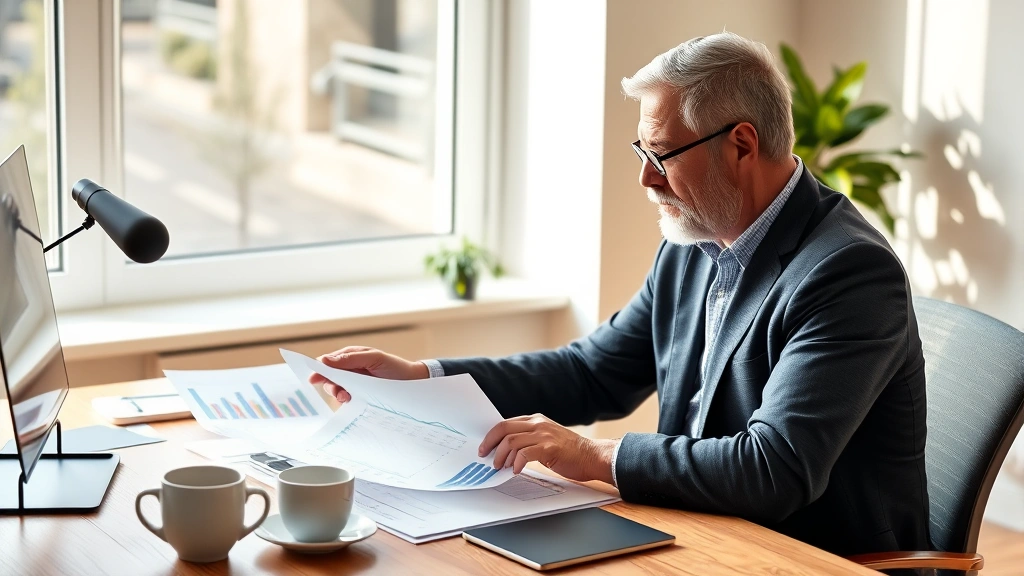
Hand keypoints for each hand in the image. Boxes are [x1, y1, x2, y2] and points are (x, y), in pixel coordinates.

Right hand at [310, 346, 428, 402]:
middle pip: (329, 378)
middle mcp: (350, 370)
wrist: (414, 383)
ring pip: (336, 390)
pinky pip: (346, 400)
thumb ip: (350, 359)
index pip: (328, 362)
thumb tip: (323, 360)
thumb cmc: (395, 367)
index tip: (313, 379)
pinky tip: (353, 403)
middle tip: (340, 394)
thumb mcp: (374, 358)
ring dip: (338, 394)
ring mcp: (354, 384)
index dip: (318, 370)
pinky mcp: (360, 397)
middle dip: (331, 386)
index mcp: (351, 357)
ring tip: (348, 398)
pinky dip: (346, 402)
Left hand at [478, 414, 617, 484]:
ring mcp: (544, 434)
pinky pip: (525, 453)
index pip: (505, 423)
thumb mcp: (546, 439)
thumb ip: (528, 440)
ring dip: (502, 456)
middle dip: (490, 444)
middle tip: (486, 457)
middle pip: (504, 429)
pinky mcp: (549, 448)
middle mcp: (538, 423)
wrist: (593, 456)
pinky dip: (517, 463)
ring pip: (511, 441)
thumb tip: (506, 451)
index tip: (484, 447)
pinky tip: (516, 470)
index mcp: (535, 420)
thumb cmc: (570, 452)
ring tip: (501, 467)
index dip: (491, 436)